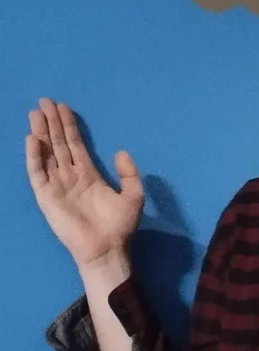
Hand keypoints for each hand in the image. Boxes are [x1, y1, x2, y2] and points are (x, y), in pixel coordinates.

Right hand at [25, 99, 143, 270]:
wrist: (107, 249)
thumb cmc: (120, 226)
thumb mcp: (133, 196)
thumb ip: (129, 173)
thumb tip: (121, 151)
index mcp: (88, 175)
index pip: (75, 145)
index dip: (69, 126)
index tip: (63, 107)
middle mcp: (70, 176)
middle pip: (58, 143)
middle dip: (52, 122)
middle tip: (44, 101)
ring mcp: (57, 185)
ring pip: (46, 153)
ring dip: (41, 133)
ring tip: (36, 113)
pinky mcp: (47, 196)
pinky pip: (38, 172)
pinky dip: (34, 156)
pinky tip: (33, 139)